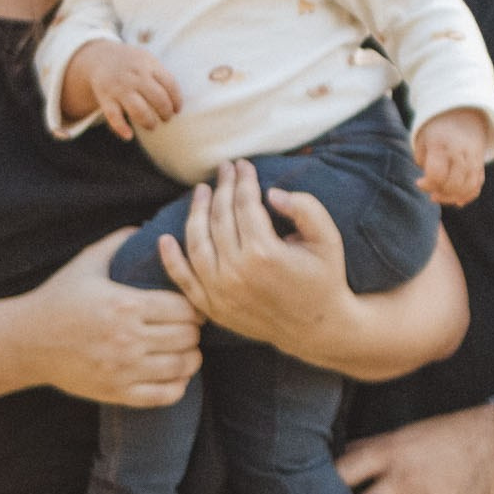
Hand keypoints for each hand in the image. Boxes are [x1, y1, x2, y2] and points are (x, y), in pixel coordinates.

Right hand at [24, 228, 202, 405]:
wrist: (26, 341)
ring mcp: (122, 369)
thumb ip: (120, 241)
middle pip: (187, 337)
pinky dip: (178, 386)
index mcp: (125, 305)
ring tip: (187, 350)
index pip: (185, 309)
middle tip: (190, 327)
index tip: (191, 306)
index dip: (194, 307)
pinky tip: (175, 375)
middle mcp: (127, 339)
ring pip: (181, 367)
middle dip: (194, 331)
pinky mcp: (115, 392)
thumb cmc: (59, 298)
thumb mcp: (87, 262)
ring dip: (191, 358)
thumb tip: (151, 227)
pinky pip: (163, 395)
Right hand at [74, 41, 181, 139]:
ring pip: (138, 109)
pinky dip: (121, 127)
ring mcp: (119, 87)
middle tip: (166, 118)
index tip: (177, 110)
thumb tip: (177, 102)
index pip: (170, 84)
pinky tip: (129, 136)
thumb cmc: (132, 64)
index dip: (176, 100)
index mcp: (149, 66)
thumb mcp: (148, 60)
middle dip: (165, 112)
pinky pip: (113, 116)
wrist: (100, 56)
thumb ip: (162, 77)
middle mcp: (135, 76)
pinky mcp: (105, 98)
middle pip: (158, 98)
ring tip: (152, 126)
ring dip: (148, 121)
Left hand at [159, 160, 350, 355]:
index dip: (243, 180)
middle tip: (224, 168)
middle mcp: (236, 272)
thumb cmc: (324, 278)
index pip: (244, 204)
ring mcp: (220, 292)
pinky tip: (165, 238)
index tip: (243, 164)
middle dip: (222, 188)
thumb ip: (306, 208)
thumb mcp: (328, 239)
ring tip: (202, 192)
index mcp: (264, 253)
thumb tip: (272, 193)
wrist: (316, 329)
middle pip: (219, 218)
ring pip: (197, 242)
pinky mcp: (213, 308)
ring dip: (196, 212)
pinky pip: (183, 279)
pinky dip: (171, 259)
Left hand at [412, 109, 488, 206]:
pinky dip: (467, 196)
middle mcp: (460, 152)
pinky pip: (477, 185)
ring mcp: (473, 158)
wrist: (463, 115)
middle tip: (431, 191)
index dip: (427, 185)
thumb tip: (430, 183)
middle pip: (454, 184)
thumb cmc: (436, 131)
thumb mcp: (422, 139)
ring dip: (453, 197)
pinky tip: (456, 199)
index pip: (437, 174)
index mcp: (442, 144)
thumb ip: (422, 160)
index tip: (419, 183)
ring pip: (468, 187)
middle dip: (440, 193)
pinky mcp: (480, 164)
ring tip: (441, 196)